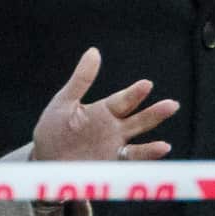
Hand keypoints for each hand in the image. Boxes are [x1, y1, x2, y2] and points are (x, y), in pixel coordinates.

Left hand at [31, 47, 178, 161]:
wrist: (42, 160)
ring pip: (138, 141)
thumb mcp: (64, 101)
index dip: (135, 93)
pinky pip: (129, 161)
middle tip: (172, 105)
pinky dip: (144, 158)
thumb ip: (81, 79)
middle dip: (155, 113)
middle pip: (138, 119)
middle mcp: (114, 127)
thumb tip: (94, 51)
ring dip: (153, 144)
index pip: (123, 100)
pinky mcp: (109, 164)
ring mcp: (113, 146)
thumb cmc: (53, 129)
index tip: (147, 85)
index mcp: (104, 110)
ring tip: (166, 146)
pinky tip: (159, 152)